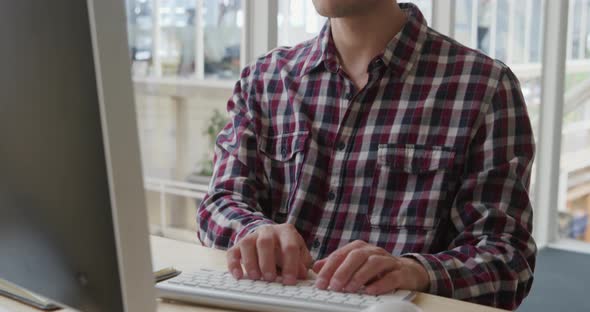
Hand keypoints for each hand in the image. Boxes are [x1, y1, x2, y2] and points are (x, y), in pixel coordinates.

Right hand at [226, 224, 312, 284]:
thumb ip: (302, 263)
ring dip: (250, 262)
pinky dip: (233, 264)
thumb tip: (302, 275)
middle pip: (265, 242)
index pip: (289, 246)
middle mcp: (268, 230)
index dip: (290, 264)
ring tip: (255, 277)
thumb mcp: (298, 252)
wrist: (270, 235)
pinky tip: (238, 276)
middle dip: (267, 261)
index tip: (289, 281)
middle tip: (270, 278)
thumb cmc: (286, 247)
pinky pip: (233, 252)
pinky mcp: (239, 244)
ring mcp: (252, 236)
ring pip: (247, 244)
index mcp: (286, 231)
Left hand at [312, 240, 429, 294]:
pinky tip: (370, 291)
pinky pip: (391, 277)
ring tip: (350, 288)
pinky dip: (380, 284)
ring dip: (359, 276)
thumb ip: (336, 265)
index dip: (329, 268)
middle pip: (356, 256)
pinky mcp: (400, 272)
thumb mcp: (353, 265)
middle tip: (334, 286)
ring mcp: (388, 261)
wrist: (406, 271)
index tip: (320, 283)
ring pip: (373, 263)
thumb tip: (316, 267)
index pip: (340, 255)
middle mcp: (373, 251)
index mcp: (359, 248)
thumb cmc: (376, 269)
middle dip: (343, 271)